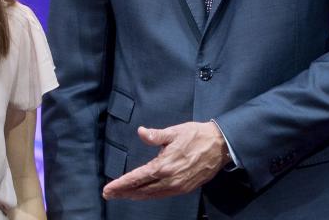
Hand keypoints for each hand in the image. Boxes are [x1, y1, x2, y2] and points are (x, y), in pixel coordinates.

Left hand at [102, 122, 230, 200]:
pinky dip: (149, 196)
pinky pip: (162, 195)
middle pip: (141, 189)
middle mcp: (170, 179)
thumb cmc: (196, 136)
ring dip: (135, 195)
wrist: (220, 146)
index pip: (137, 177)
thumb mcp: (174, 132)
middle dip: (123, 192)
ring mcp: (178, 186)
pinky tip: (142, 194)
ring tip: (121, 195)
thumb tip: (140, 131)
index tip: (108, 189)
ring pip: (151, 194)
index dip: (121, 184)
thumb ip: (155, 135)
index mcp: (164, 165)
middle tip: (108, 194)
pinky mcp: (185, 188)